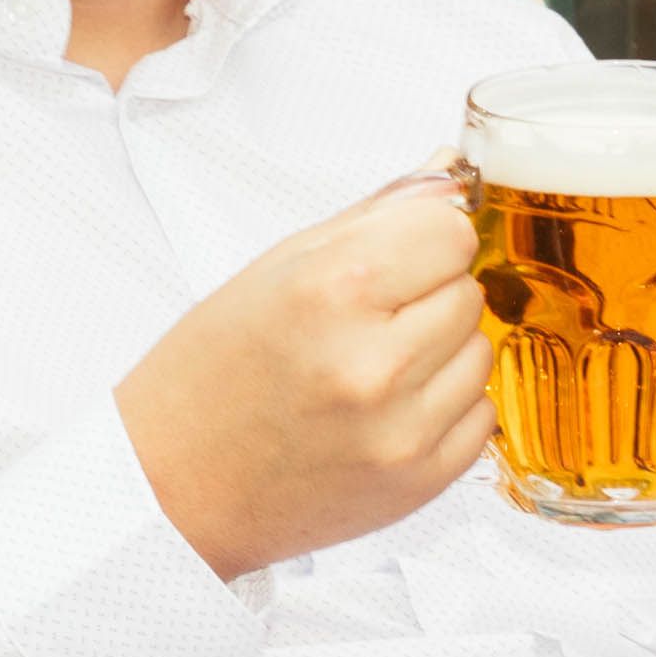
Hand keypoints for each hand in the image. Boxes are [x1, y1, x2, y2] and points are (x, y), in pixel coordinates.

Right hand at [118, 181, 498, 578]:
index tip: (391, 259)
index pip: (451, 231)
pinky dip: (445, 409)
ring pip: (479, 351)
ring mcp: (401, 429)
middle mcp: (373, 363)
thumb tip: (450, 170)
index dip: (422, 239)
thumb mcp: (277, 269)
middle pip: (467, 291)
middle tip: (363, 323)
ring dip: (440, 353)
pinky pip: (480, 416)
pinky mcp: (419, 481)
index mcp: (333, 291)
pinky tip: (387, 411)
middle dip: (426, 296)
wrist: (175, 486)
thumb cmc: (212, 374)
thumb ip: (375, 217)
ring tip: (370, 368)